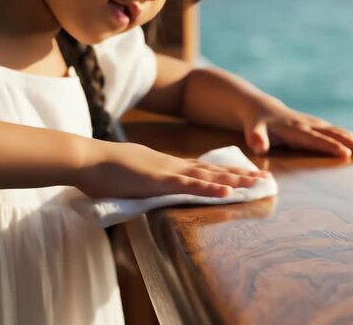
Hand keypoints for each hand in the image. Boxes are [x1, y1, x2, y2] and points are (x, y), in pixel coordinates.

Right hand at [75, 140, 269, 198]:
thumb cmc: (104, 169)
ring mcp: (169, 172)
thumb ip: (147, 181)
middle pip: (214, 169)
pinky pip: (189, 185)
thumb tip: (151, 185)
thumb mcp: (133, 175)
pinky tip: (227, 192)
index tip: (246, 174)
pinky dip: (210, 188)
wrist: (87, 159)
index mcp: (168, 165)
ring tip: (257, 184)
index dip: (227, 171)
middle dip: (241, 175)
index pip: (204, 168)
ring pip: (209, 176)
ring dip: (235, 181)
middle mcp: (174, 165)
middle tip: (265, 178)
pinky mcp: (159, 181)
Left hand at [242, 98, 352, 161]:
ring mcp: (316, 124)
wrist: (262, 109)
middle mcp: (310, 125)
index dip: (331, 146)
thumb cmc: (257, 123)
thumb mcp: (252, 129)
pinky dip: (351, 141)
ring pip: (340, 133)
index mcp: (296, 128)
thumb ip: (256, 138)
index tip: (346, 154)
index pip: (316, 139)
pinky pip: (338, 133)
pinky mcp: (319, 126)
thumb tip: (258, 146)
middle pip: (335, 134)